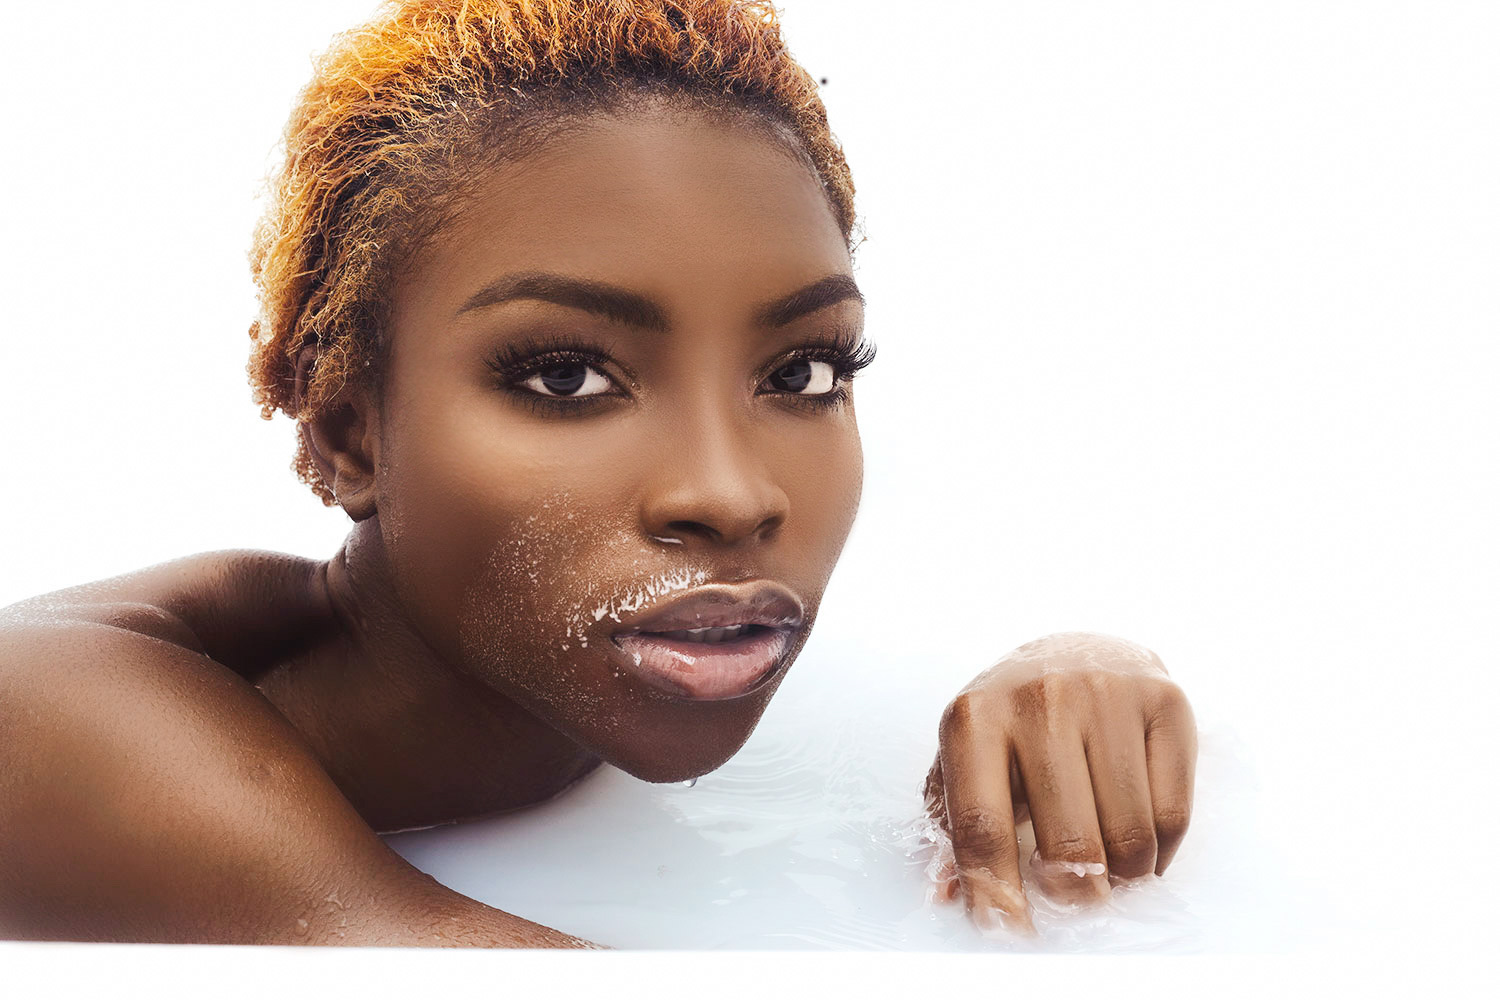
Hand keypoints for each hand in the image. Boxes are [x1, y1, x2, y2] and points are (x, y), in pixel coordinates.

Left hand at [922, 632, 1196, 935]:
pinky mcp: (1165, 702)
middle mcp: (1040, 700)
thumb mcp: (966, 760)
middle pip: (1068, 848)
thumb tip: (946, 894)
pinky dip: (1160, 854)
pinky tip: (1139, 841)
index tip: (1011, 935)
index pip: (980, 830)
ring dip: (1122, 879)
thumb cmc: (1013, 721)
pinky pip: (1174, 816)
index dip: (995, 897)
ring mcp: (1107, 695)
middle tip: (1076, 905)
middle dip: (1075, 899)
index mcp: (974, 718)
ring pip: (1129, 840)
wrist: (1078, 649)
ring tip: (1107, 869)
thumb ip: (951, 828)